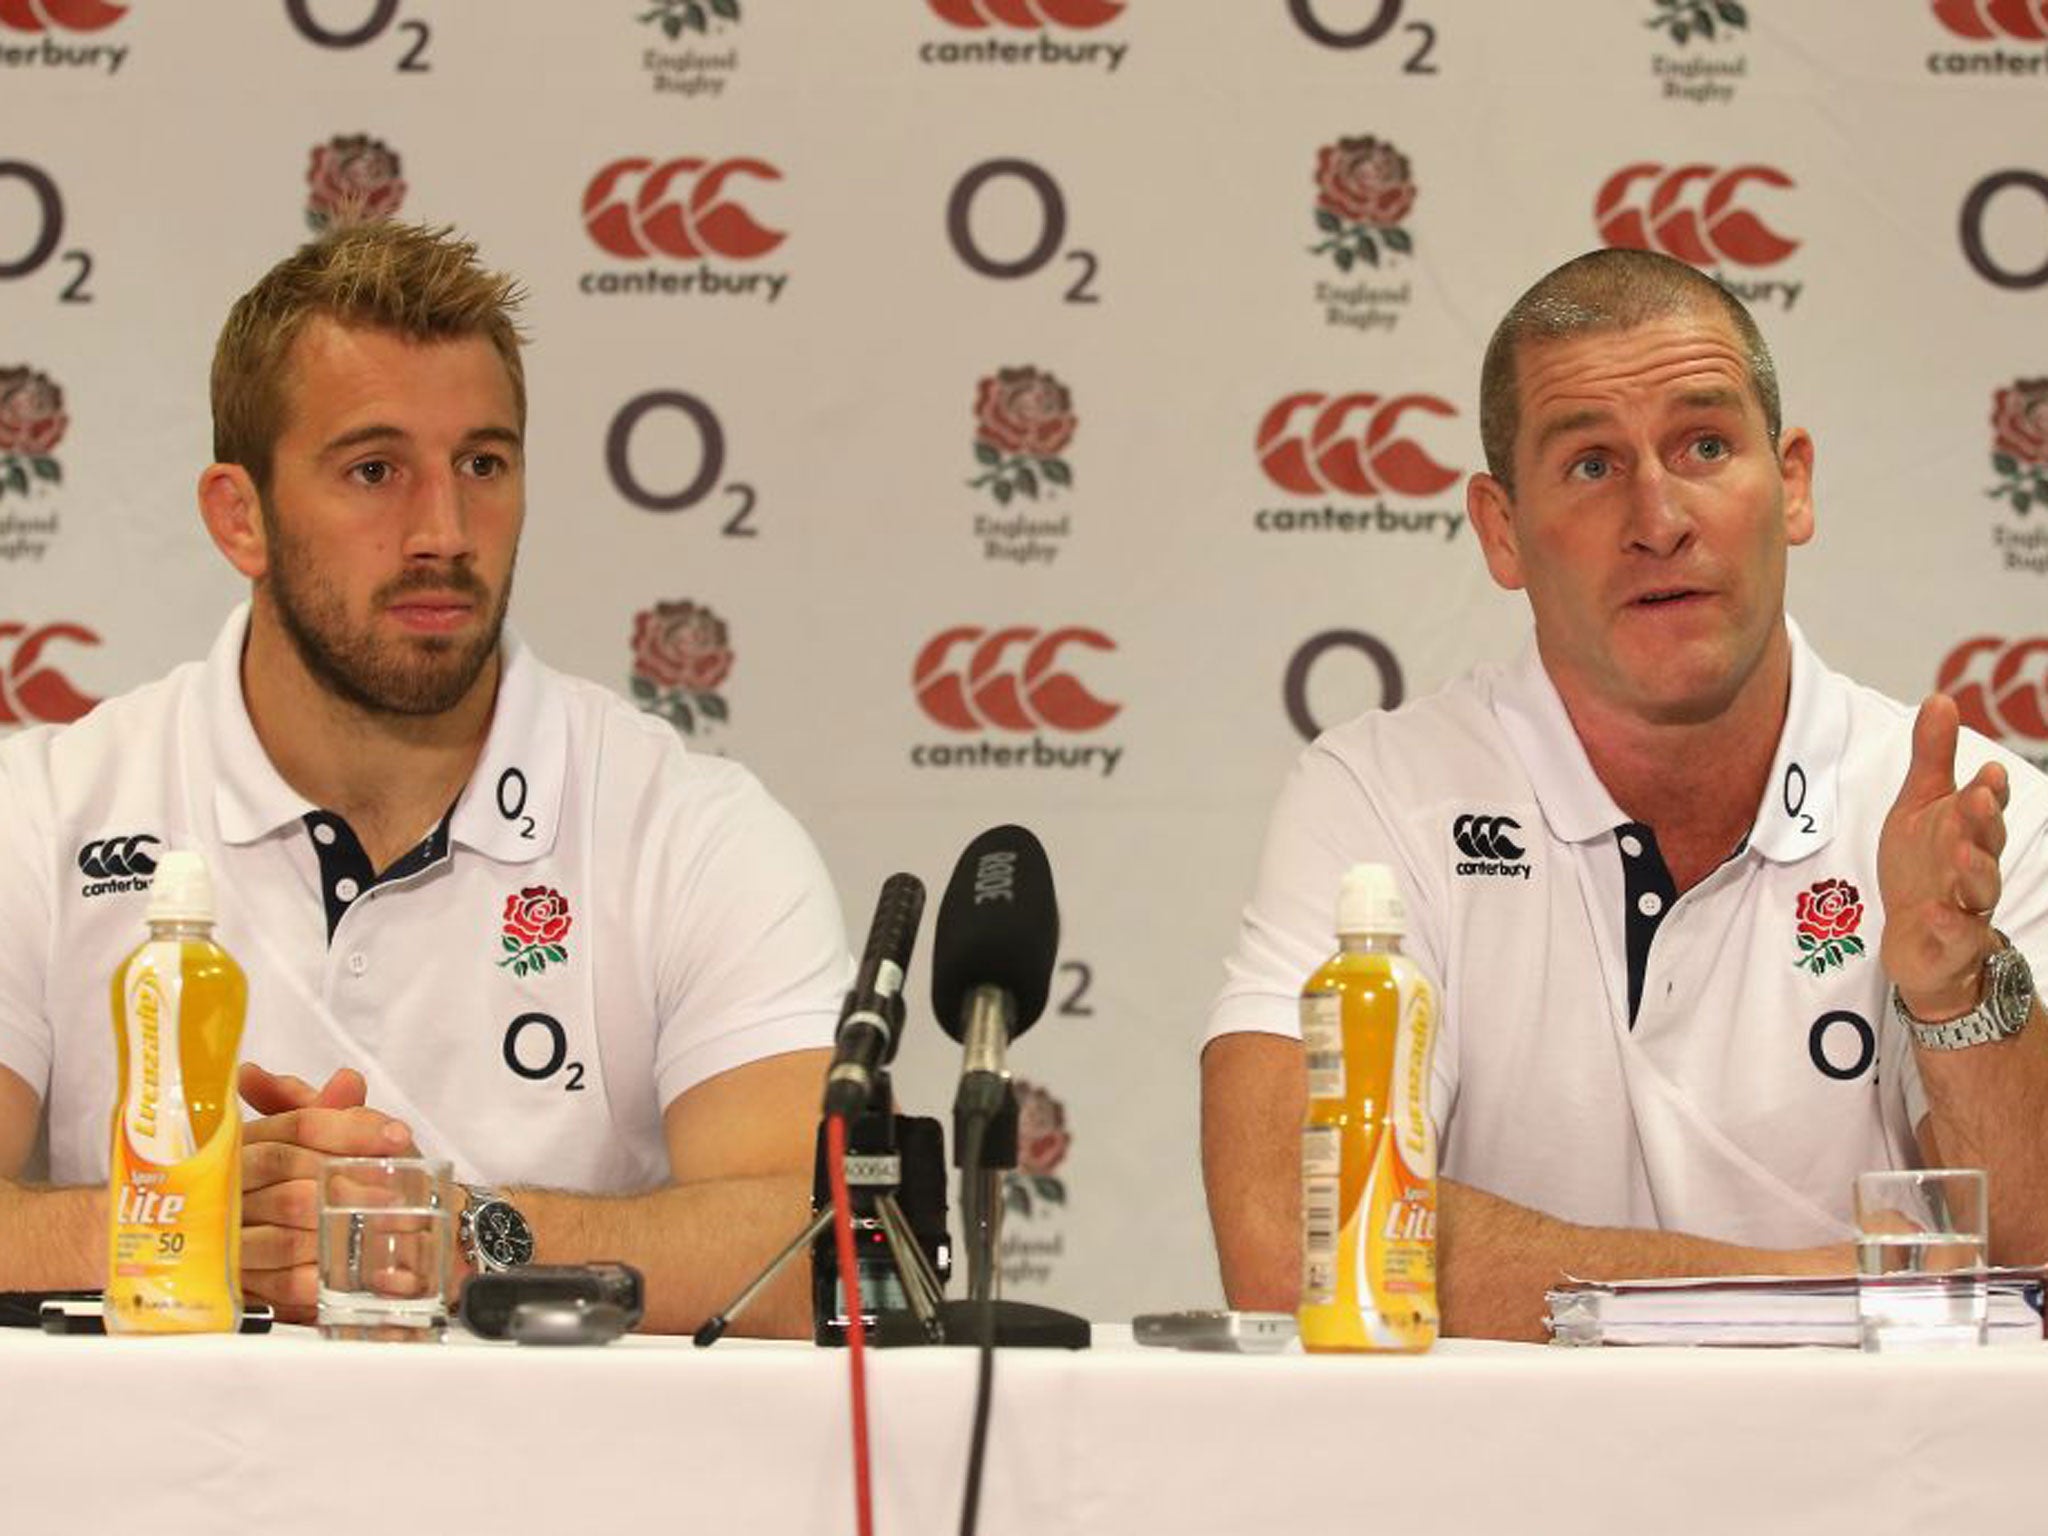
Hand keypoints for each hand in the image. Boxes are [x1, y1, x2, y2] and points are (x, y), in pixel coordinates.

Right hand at [239, 1062, 413, 1321]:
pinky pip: (279, 1278)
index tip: (399, 1136)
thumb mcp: (341, 1146)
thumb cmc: (339, 1183)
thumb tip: (347, 1080)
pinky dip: (320, 1273)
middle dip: (345, 1179)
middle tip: (395, 1193)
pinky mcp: (242, 1281)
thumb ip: (339, 1114)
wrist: (345, 1244)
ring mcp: (229, 1233)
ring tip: (386, 1226)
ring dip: (338, 1224)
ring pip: (283, 1221)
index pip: (299, 1125)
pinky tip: (353, 1270)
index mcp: (256, 1139)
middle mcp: (232, 1180)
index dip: (350, 1129)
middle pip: (285, 1167)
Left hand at [1878, 694, 2007, 1021]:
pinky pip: (1956, 937)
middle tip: (1979, 797)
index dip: (1988, 791)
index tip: (1986, 771)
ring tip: (1962, 850)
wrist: (1919, 941)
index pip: (1985, 808)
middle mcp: (1974, 867)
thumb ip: (1933, 758)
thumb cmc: (1924, 867)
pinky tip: (1935, 914)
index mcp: (1969, 832)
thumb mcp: (1920, 807)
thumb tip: (1941, 698)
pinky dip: (1948, 926)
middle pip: (1988, 842)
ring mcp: (1966, 906)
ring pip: (1981, 888)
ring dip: (1975, 868)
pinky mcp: (1951, 944)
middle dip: (1986, 819)